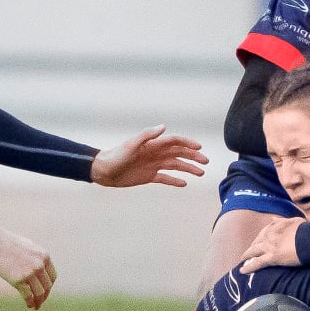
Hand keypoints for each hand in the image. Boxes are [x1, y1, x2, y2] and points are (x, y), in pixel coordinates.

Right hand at [0, 225, 55, 308]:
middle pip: (47, 286)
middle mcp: (40, 265)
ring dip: (39, 301)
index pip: (52, 276)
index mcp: (44, 256)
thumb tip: (40, 270)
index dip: (49, 286)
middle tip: (41, 301)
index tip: (45, 291)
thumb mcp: (30, 248)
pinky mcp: (19, 280)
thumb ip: (37, 259)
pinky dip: (30, 302)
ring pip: (39, 292)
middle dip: (45, 295)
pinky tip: (29, 305)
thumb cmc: (9, 243)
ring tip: (36, 306)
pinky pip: (28, 295)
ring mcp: (30, 273)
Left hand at [91, 125, 208, 187]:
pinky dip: (175, 180)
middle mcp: (156, 154)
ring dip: (188, 168)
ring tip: (200, 173)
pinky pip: (165, 178)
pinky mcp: (149, 176)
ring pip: (175, 166)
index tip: (199, 148)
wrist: (103, 171)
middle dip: (193, 157)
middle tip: (206, 162)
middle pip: (179, 153)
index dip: (188, 143)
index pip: (175, 142)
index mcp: (153, 145)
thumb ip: (147, 135)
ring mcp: (153, 165)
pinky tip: (184, 184)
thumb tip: (164, 127)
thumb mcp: (131, 145)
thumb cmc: (115, 156)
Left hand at [237, 218, 303, 272]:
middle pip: (256, 242)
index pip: (264, 232)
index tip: (257, 242)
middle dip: (251, 248)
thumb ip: (282, 220)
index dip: (259, 238)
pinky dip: (249, 267)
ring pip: (253, 252)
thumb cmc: (306, 230)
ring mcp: (270, 246)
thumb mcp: (294, 221)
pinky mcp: (272, 257)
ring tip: (242, 261)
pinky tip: (242, 271)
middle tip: (247, 253)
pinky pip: (258, 263)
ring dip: (246, 256)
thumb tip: (272, 218)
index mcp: (275, 226)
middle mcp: (270, 235)